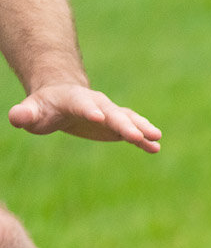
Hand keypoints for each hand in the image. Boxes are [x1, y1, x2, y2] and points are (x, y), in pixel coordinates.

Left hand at [9, 83, 160, 150]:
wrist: (62, 99)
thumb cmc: (44, 108)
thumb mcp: (31, 111)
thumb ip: (25, 114)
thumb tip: (17, 118)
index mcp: (73, 99)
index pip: (82, 103)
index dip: (90, 110)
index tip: (99, 118)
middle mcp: (96, 103)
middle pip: (112, 112)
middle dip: (125, 123)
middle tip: (137, 135)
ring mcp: (110, 113)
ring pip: (128, 118)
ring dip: (142, 128)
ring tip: (156, 138)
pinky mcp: (118, 124)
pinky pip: (134, 130)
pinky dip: (144, 138)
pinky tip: (155, 147)